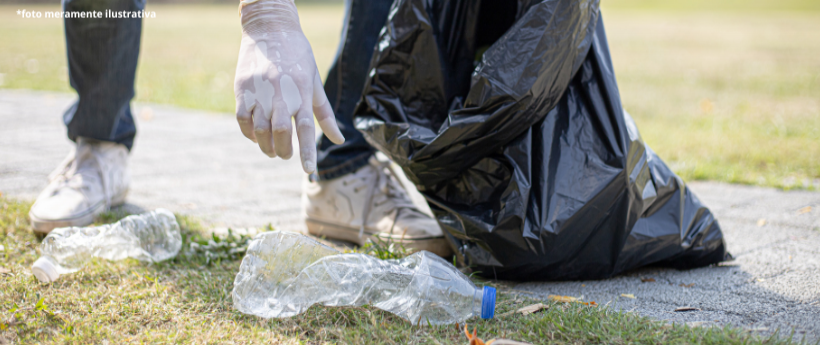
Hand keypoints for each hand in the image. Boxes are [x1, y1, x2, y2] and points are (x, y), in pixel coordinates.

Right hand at [234, 0, 344, 172]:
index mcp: (301, 91)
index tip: (309, 170)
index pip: (306, 127)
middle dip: (284, 151)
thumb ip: (324, 113)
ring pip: (259, 130)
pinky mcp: (241, 89)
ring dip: (266, 146)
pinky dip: (249, 134)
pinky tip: (256, 136)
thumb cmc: (298, 57)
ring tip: (272, 150)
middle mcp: (280, 92)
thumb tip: (338, 140)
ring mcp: (259, 91)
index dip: (307, 151)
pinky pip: (242, 120)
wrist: (270, 27)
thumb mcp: (314, 82)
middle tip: (286, 155)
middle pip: (281, 133)